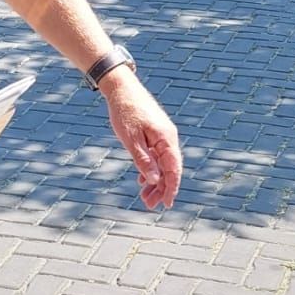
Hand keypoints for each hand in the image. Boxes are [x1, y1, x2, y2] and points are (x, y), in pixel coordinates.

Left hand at [100, 69, 182, 210]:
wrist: (121, 88)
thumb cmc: (125, 112)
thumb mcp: (130, 140)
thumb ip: (143, 160)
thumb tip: (155, 180)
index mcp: (166, 139)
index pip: (173, 169)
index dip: (171, 188)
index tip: (167, 204)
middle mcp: (168, 138)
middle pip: (170, 169)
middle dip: (161, 188)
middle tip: (149, 205)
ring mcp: (162, 135)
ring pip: (163, 163)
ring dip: (155, 181)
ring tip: (145, 197)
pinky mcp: (155, 134)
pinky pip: (157, 156)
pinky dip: (151, 169)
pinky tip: (142, 181)